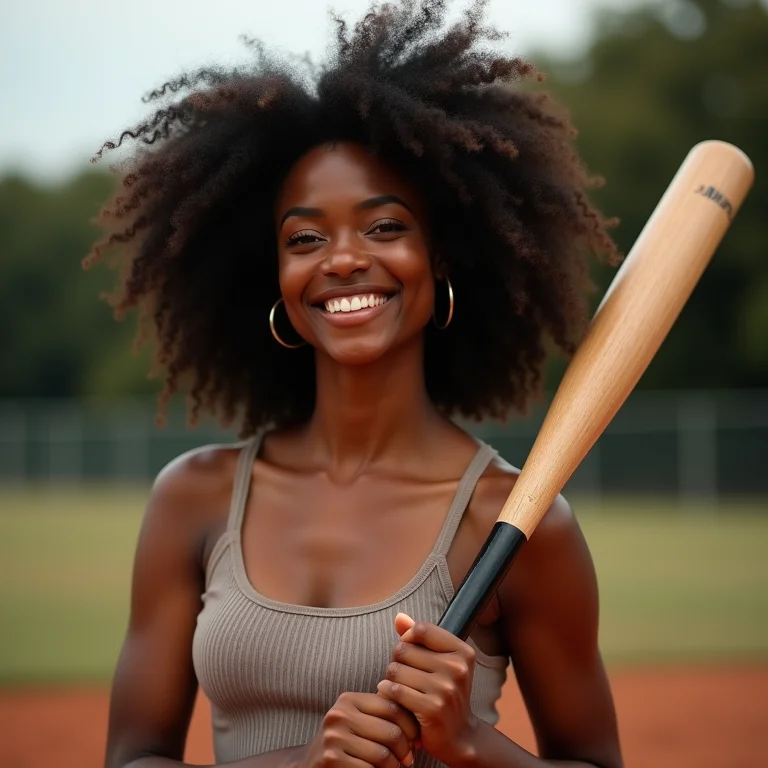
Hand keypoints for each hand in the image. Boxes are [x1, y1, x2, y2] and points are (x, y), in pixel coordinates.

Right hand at [302, 690, 419, 767]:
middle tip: (409, 760)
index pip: (393, 707)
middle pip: (391, 731)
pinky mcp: (331, 760)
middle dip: (406, 750)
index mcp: (349, 700)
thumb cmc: (344, 744)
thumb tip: (420, 719)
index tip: (415, 741)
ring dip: (395, 767)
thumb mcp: (359, 721)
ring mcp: (333, 738)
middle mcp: (339, 714)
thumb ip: (382, 714)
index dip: (411, 726)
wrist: (309, 765)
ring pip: (383, 754)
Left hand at [376, 613, 478, 765]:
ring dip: (391, 679)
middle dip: (398, 661)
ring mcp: (446, 689)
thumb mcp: (439, 662)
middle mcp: (457, 668)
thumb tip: (399, 617)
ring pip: (396, 669)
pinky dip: (388, 692)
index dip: (408, 638)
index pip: (422, 629)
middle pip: (404, 649)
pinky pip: (395, 690)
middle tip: (405, 676)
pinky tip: (394, 698)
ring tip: (401, 688)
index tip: (410, 652)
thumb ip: (419, 638)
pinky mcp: (431, 709)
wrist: (459, 736)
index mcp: (462, 652)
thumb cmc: (444, 693)